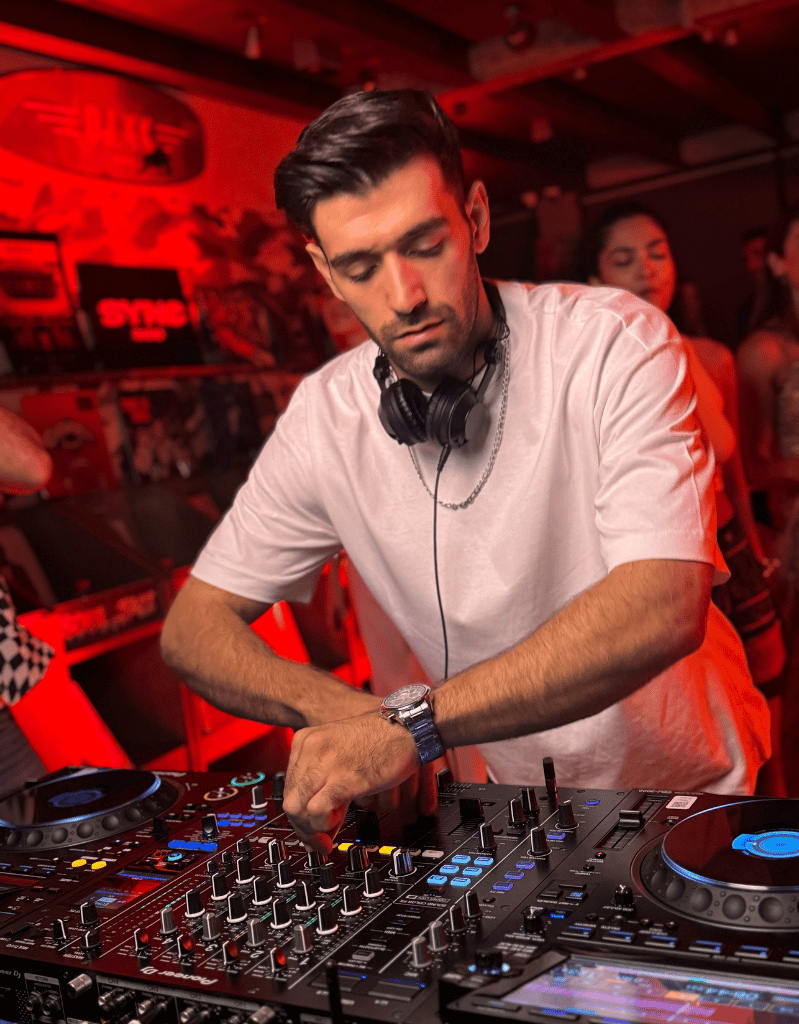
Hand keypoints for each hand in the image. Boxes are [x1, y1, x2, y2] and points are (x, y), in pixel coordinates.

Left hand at [283, 711, 437, 852]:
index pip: (290, 786)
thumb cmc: (384, 738)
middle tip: (320, 838)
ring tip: (329, 833)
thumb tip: (323, 821)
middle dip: (302, 826)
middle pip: (289, 799)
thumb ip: (330, 784)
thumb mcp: (345, 756)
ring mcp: (325, 763)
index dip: (301, 811)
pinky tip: (338, 824)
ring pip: (295, 808)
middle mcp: (311, 749)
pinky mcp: (343, 778)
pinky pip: (316, 810)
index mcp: (307, 741)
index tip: (313, 826)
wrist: (409, 725)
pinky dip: (322, 825)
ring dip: (311, 829)